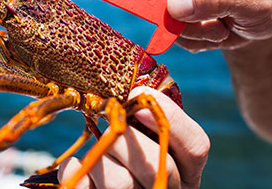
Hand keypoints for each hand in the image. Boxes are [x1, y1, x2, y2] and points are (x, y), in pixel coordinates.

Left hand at [58, 87, 209, 188]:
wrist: (108, 180)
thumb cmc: (130, 151)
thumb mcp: (150, 136)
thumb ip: (149, 118)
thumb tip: (135, 93)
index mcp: (186, 171)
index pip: (196, 146)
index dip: (171, 118)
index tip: (138, 98)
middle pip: (155, 166)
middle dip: (125, 138)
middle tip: (111, 126)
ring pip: (119, 182)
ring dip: (100, 157)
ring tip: (97, 151)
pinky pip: (85, 188)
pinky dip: (75, 170)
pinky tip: (77, 165)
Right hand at [157, 0, 271, 51]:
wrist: (266, 21)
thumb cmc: (266, 2)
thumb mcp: (251, 0)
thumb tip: (175, 4)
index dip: (181, 6)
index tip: (212, 22)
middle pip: (162, 0)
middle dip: (190, 24)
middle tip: (221, 28)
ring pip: (165, 19)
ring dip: (193, 34)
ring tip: (221, 29)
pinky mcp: (175, 1)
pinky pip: (169, 30)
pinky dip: (192, 39)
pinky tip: (212, 31)